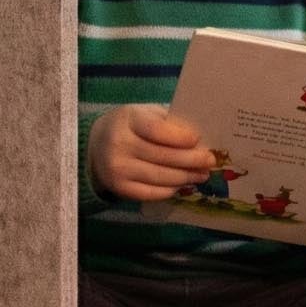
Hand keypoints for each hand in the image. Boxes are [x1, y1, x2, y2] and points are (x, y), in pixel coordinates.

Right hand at [87, 104, 216, 201]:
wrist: (96, 145)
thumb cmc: (130, 125)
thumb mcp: (144, 113)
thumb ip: (167, 123)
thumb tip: (198, 140)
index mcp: (128, 119)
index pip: (156, 130)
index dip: (179, 137)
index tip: (198, 140)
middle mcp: (120, 144)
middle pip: (162, 156)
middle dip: (191, 160)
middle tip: (209, 161)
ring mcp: (118, 169)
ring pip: (160, 177)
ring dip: (185, 177)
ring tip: (201, 175)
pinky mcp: (119, 189)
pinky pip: (150, 193)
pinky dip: (169, 190)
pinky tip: (181, 185)